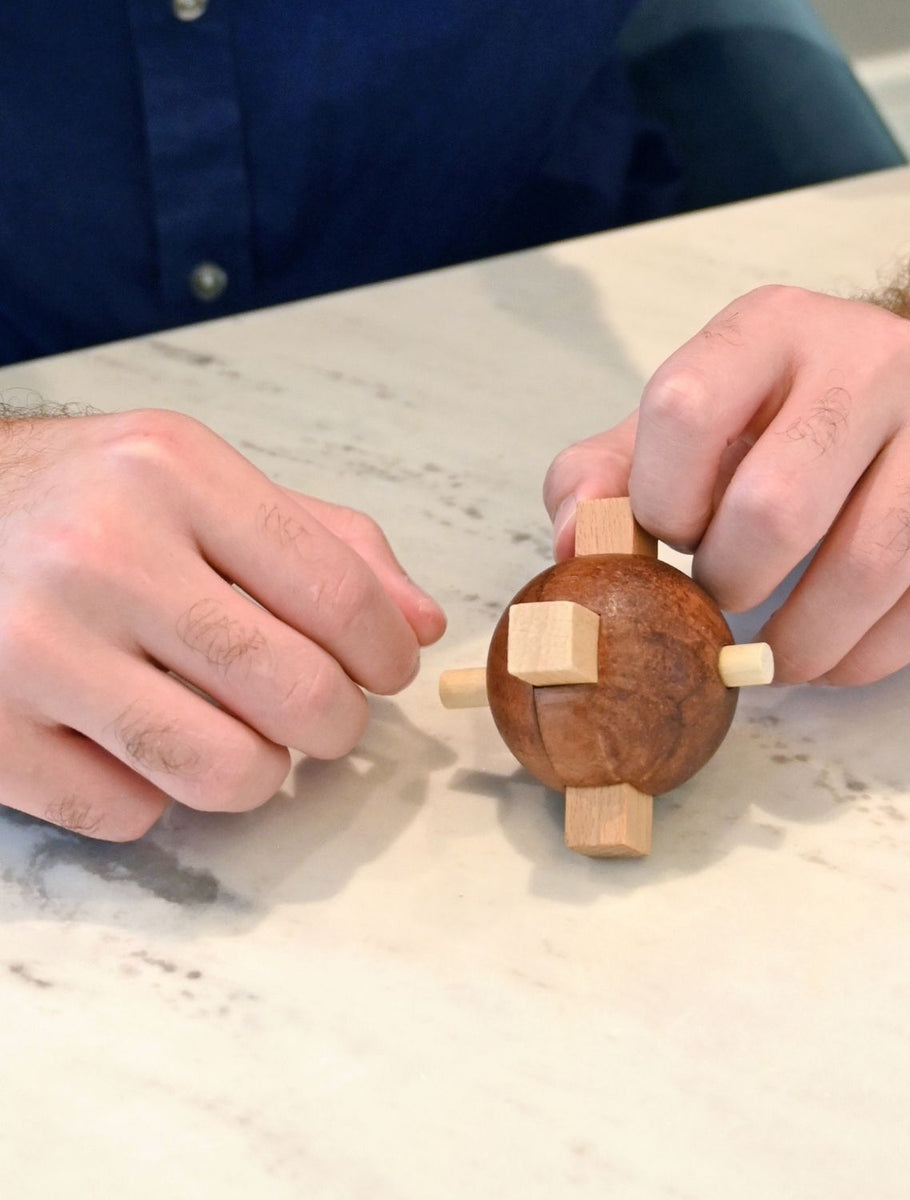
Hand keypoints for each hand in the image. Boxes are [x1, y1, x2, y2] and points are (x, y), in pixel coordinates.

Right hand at [0, 409, 444, 839]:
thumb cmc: (80, 501)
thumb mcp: (198, 482)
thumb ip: (323, 542)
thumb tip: (422, 623)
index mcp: (172, 473)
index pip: (337, 591)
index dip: (387, 652)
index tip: (386, 669)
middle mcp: (100, 553)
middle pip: (297, 691)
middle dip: (337, 723)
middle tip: (321, 714)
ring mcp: (32, 648)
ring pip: (226, 771)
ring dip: (259, 770)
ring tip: (237, 733)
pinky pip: (129, 814)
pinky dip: (154, 795)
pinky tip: (135, 743)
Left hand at [544, 286, 909, 685]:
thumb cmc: (801, 419)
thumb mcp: (697, 421)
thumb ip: (611, 473)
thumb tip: (571, 552)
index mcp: (772, 327)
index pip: (685, 407)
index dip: (658, 502)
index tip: (665, 541)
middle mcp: (874, 355)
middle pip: (777, 504)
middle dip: (729, 585)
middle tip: (719, 607)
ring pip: (869, 567)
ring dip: (799, 642)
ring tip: (769, 656)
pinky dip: (868, 658)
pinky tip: (835, 659)